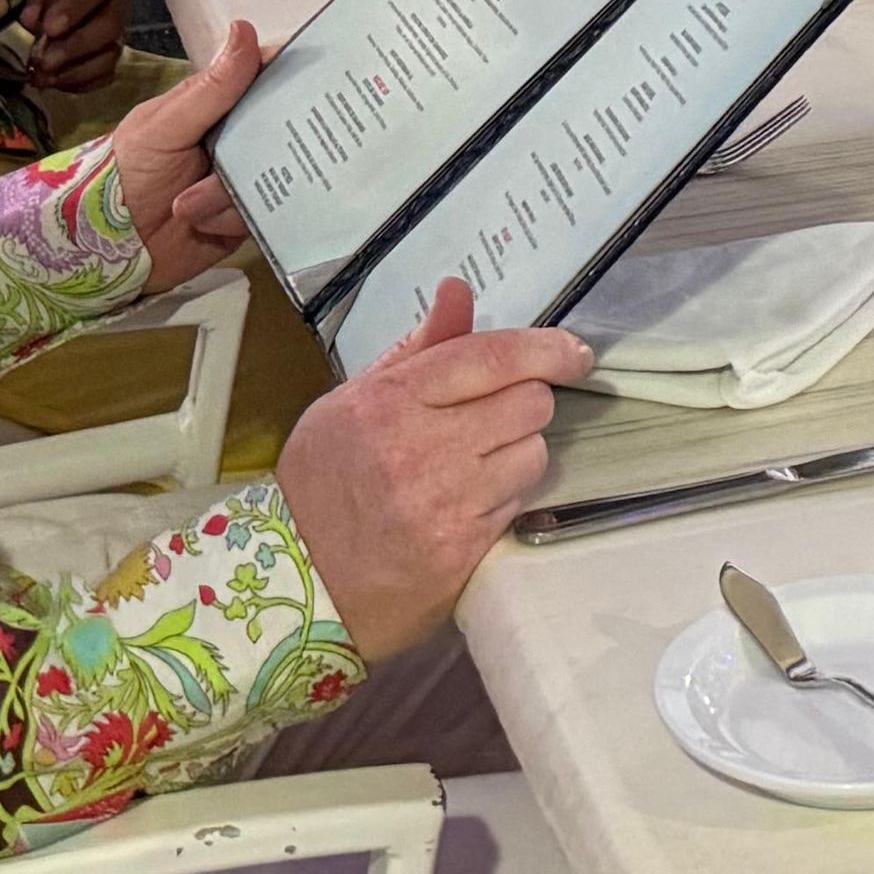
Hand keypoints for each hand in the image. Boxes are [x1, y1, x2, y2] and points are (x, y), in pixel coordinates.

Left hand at [4, 0, 130, 84]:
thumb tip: (30, 24)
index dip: (75, 8)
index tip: (48, 28)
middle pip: (110, 25)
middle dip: (75, 46)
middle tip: (43, 60)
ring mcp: (118, 25)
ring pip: (110, 53)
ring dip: (76, 69)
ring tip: (43, 77)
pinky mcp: (109, 50)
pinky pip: (104, 73)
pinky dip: (79, 82)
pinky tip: (54, 82)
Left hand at [103, 23, 262, 292]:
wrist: (108, 247)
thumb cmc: (125, 173)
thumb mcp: (164, 126)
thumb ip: (211, 87)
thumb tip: (246, 28)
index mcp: (214, 106)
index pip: (263, 81)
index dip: (288, 79)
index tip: (309, 84)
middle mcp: (234, 138)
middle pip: (279, 132)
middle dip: (264, 151)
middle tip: (234, 162)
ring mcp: (240, 178)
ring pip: (271, 177)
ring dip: (226, 195)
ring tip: (189, 206)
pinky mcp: (243, 217)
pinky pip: (261, 214)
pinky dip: (229, 221)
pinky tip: (202, 225)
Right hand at [272, 279, 592, 661]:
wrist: (301, 582)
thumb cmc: (323, 482)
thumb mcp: (350, 401)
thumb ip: (416, 349)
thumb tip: (458, 291)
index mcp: (391, 401)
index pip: (492, 357)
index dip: (546, 348)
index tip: (573, 351)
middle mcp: (423, 449)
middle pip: (529, 402)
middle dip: (525, 401)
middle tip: (497, 413)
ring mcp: (449, 504)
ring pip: (535, 453)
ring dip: (518, 450)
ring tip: (476, 461)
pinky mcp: (467, 549)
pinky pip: (519, 502)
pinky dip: (506, 494)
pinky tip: (470, 499)